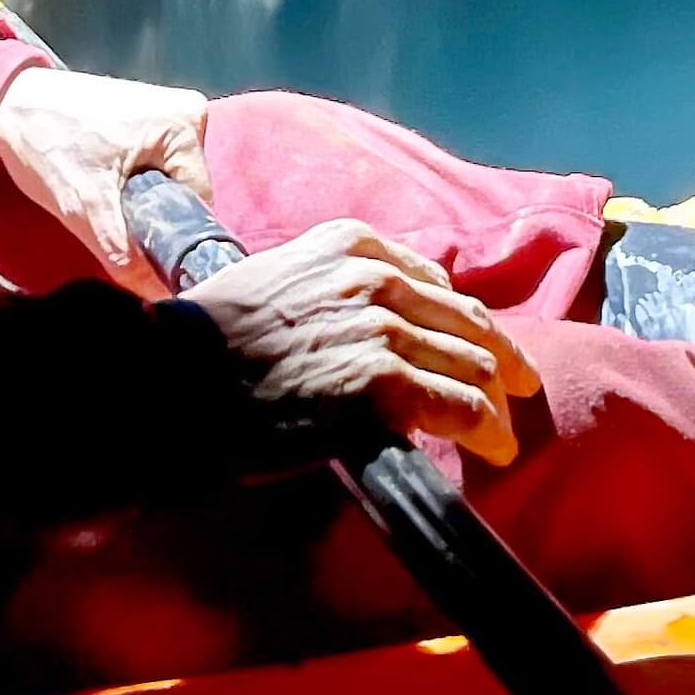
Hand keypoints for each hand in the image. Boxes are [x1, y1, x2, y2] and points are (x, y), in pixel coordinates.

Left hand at [0, 68, 210, 298]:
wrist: (8, 104)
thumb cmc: (46, 146)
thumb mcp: (84, 207)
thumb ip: (124, 255)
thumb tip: (160, 296)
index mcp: (186, 125)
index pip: (198, 205)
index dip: (169, 235)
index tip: (137, 246)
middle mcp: (189, 111)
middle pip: (186, 191)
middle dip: (152, 214)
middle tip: (111, 216)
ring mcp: (170, 107)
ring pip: (170, 179)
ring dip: (142, 198)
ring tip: (104, 195)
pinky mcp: (151, 111)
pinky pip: (157, 161)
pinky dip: (135, 178)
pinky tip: (105, 177)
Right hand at [183, 221, 538, 468]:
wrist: (173, 379)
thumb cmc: (210, 341)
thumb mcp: (278, 282)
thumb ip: (332, 291)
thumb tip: (370, 328)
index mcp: (351, 243)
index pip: (435, 281)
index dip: (466, 320)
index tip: (481, 344)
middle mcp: (375, 276)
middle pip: (467, 320)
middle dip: (501, 358)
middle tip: (520, 387)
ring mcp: (382, 328)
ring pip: (472, 365)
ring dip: (493, 403)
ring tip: (500, 433)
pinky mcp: (382, 384)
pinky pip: (459, 408)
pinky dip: (484, 432)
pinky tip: (490, 451)